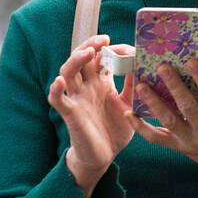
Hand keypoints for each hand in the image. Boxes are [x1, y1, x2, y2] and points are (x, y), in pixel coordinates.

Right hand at [48, 34, 136, 188]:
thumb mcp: (129, 105)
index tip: (122, 45)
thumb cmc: (114, 130)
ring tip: (88, 52)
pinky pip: (57, 99)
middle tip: (103, 39)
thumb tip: (141, 64)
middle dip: (90, 46)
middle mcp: (87, 87)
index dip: (107, 48)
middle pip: (81, 59)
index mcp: (101, 83)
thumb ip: (133, 86)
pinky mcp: (70, 113)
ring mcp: (77, 98)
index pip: (99, 58)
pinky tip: (59, 82)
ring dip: (75, 60)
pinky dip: (55, 90)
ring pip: (68, 72)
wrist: (103, 157)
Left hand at [127, 57, 197, 183]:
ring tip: (142, 86)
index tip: (191, 61)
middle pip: (187, 106)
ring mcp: (190, 142)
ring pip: (169, 121)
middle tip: (162, 67)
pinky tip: (129, 115)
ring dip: (154, 103)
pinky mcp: (180, 148)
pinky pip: (158, 139)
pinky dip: (142, 128)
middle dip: (174, 86)